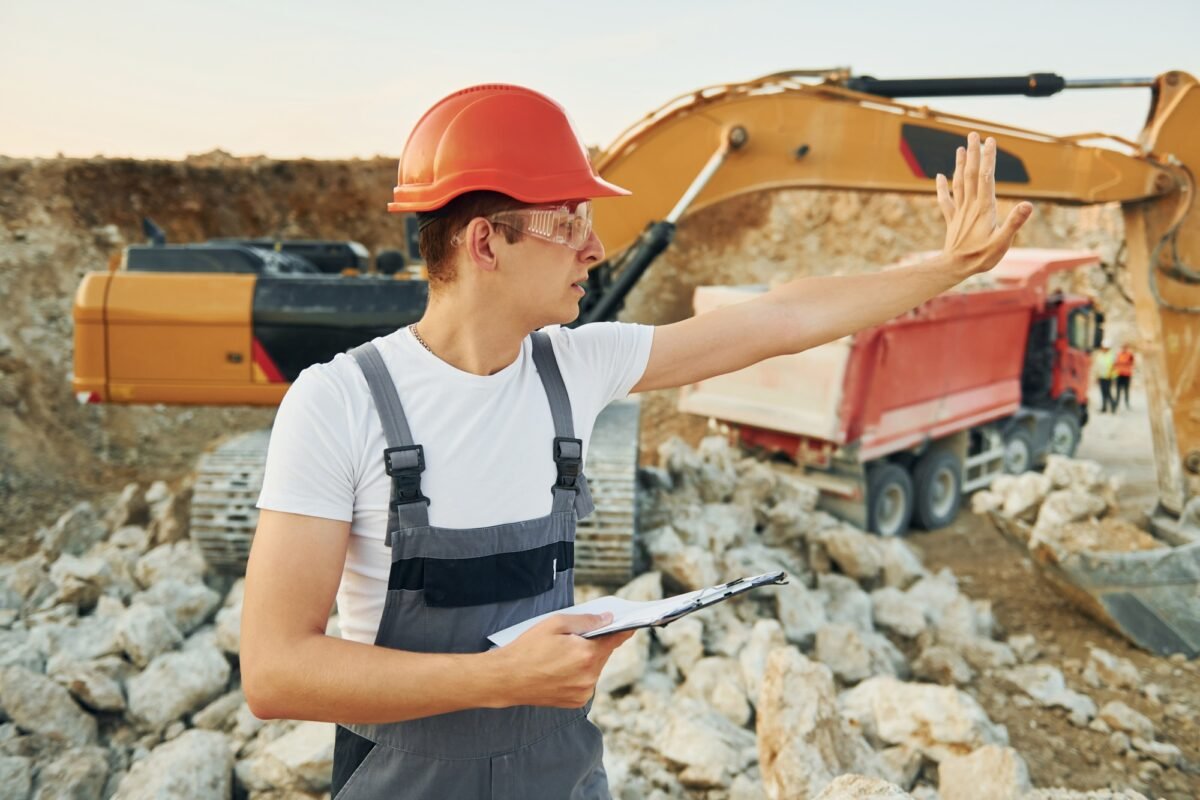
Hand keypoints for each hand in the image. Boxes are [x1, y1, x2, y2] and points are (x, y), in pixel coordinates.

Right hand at [492, 612, 637, 707]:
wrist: (506, 679)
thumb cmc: (528, 649)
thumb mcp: (555, 624)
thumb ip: (585, 621)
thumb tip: (607, 619)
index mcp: (587, 654)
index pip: (615, 639)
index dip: (623, 630)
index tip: (632, 625)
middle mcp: (589, 676)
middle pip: (603, 654)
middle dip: (595, 644)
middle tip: (576, 638)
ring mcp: (583, 692)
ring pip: (594, 669)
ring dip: (585, 660)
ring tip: (561, 655)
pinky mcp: (576, 702)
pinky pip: (585, 683)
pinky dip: (578, 674)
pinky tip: (560, 669)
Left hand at [935, 131, 1033, 277]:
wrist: (954, 269)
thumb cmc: (981, 258)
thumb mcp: (1002, 242)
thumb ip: (1014, 223)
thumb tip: (1028, 204)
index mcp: (984, 208)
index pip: (986, 177)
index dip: (989, 158)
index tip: (990, 140)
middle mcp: (970, 206)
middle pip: (971, 175)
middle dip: (974, 154)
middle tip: (974, 134)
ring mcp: (960, 212)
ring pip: (959, 183)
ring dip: (960, 165)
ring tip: (961, 148)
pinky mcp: (952, 221)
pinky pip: (946, 201)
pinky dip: (942, 187)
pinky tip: (939, 176)